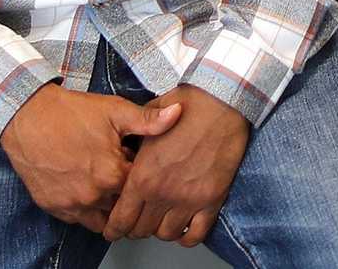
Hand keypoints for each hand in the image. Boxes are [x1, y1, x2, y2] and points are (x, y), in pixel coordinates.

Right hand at [0, 84, 181, 233]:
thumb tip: (178, 113)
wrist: (27, 116)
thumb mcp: (115, 111)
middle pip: (123, 206)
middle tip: (120, 172)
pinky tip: (86, 186)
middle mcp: (93, 196)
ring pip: (102, 219)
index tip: (135, 161)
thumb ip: (148, 120)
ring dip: (108, 206)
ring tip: (106, 183)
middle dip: (126, 193)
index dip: (141, 174)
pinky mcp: (53, 207)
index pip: (141, 188)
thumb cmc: (71, 113)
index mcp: (112, 174)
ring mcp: (71, 205)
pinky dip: (86, 208)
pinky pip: (78, 219)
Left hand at [103, 85, 249, 245]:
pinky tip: (185, 227)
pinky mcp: (212, 199)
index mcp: (142, 175)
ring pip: (167, 235)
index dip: (114, 228)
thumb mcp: (149, 120)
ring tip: (162, 220)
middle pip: (142, 231)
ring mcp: (188, 199)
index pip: (120, 219)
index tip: (114, 229)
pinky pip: (196, 234)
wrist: (223, 101)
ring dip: (162, 230)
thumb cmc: (188, 105)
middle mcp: (163, 193)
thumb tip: (126, 148)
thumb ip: (135, 140)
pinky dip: (188, 236)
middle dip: (137, 229)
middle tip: (138, 222)